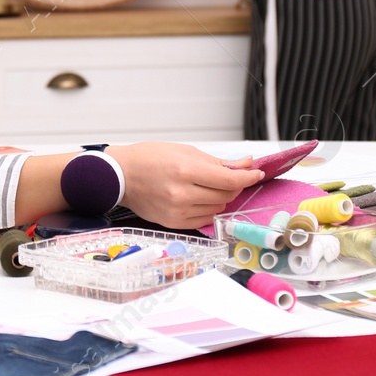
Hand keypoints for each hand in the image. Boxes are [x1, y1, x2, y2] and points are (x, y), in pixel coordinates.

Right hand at [106, 142, 263, 228]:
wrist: (120, 176)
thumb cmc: (149, 158)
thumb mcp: (185, 151)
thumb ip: (218, 162)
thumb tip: (246, 164)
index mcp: (185, 171)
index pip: (229, 181)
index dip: (248, 177)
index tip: (256, 173)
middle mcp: (182, 194)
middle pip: (226, 196)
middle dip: (233, 186)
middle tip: (228, 177)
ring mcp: (177, 212)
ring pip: (217, 209)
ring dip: (219, 198)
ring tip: (206, 186)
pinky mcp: (174, 223)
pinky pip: (204, 220)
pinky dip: (207, 209)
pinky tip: (198, 198)